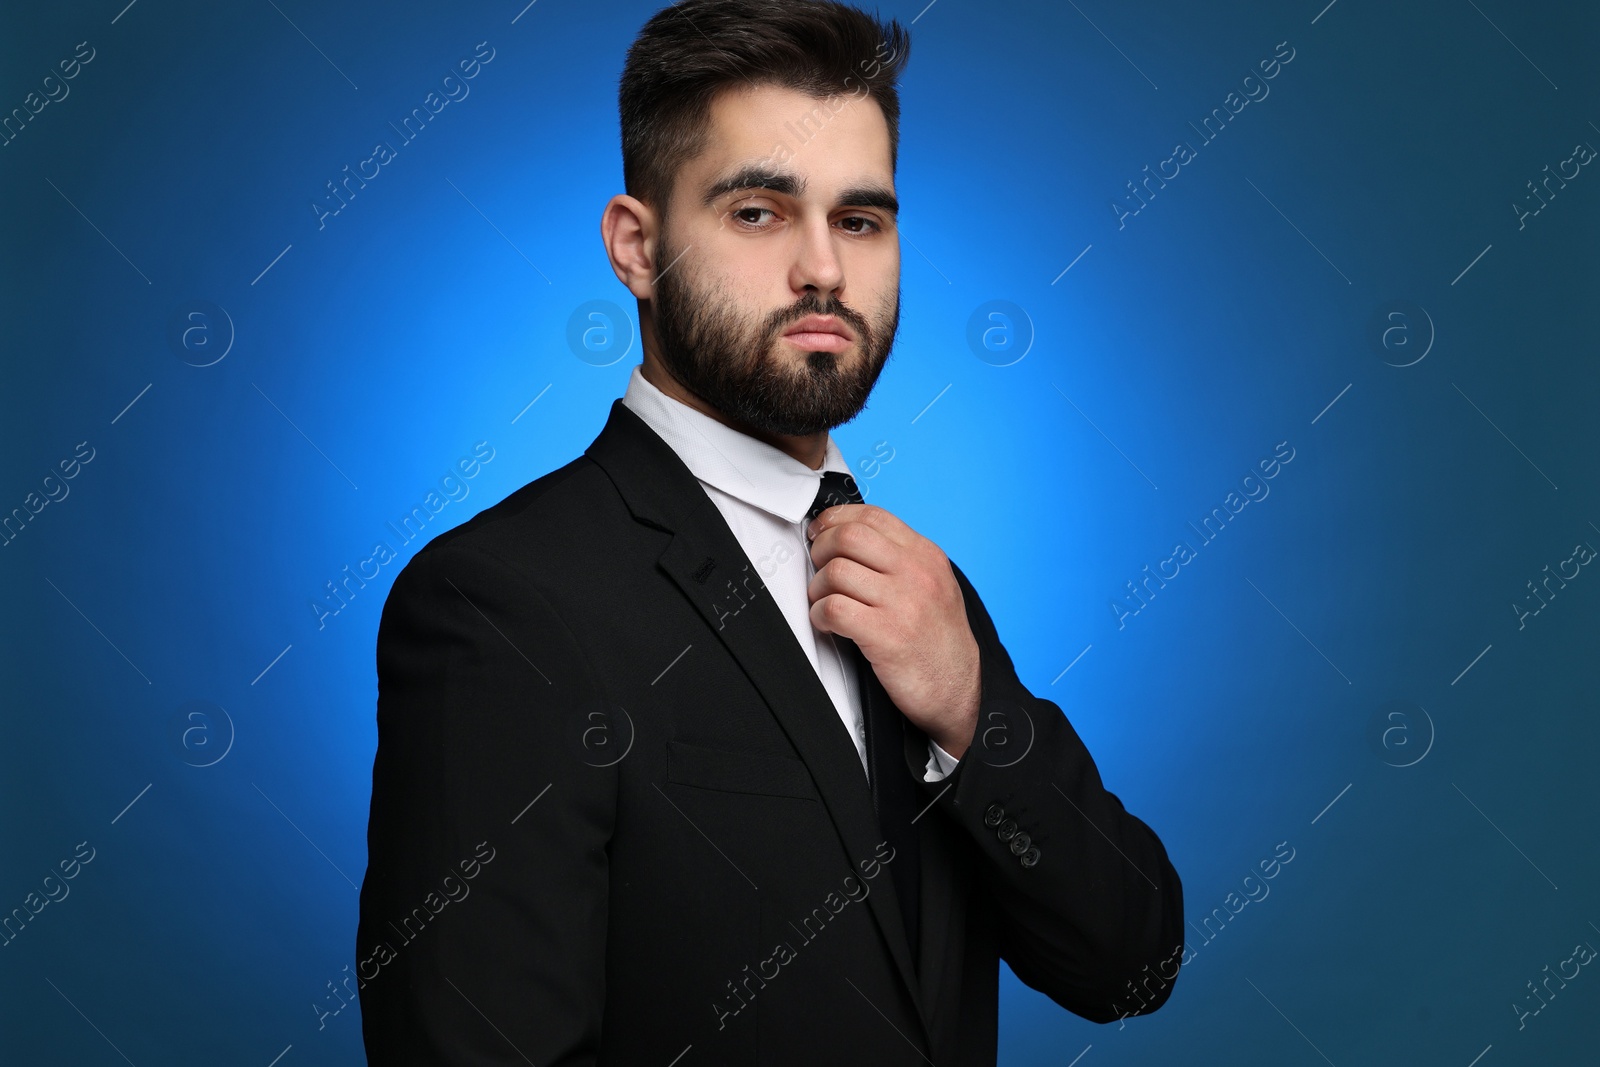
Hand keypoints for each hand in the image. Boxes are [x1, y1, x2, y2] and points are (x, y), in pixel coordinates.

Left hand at [806, 503, 980, 758]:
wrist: (962, 691)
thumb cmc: (940, 642)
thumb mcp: (933, 586)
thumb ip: (900, 560)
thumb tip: (848, 539)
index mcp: (926, 556)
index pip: (872, 516)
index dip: (836, 519)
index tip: (821, 532)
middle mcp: (916, 573)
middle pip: (848, 537)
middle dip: (821, 550)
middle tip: (819, 569)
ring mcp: (902, 603)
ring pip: (835, 572)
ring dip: (818, 588)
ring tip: (825, 603)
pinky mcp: (886, 635)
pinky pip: (833, 609)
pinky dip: (819, 616)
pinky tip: (829, 625)